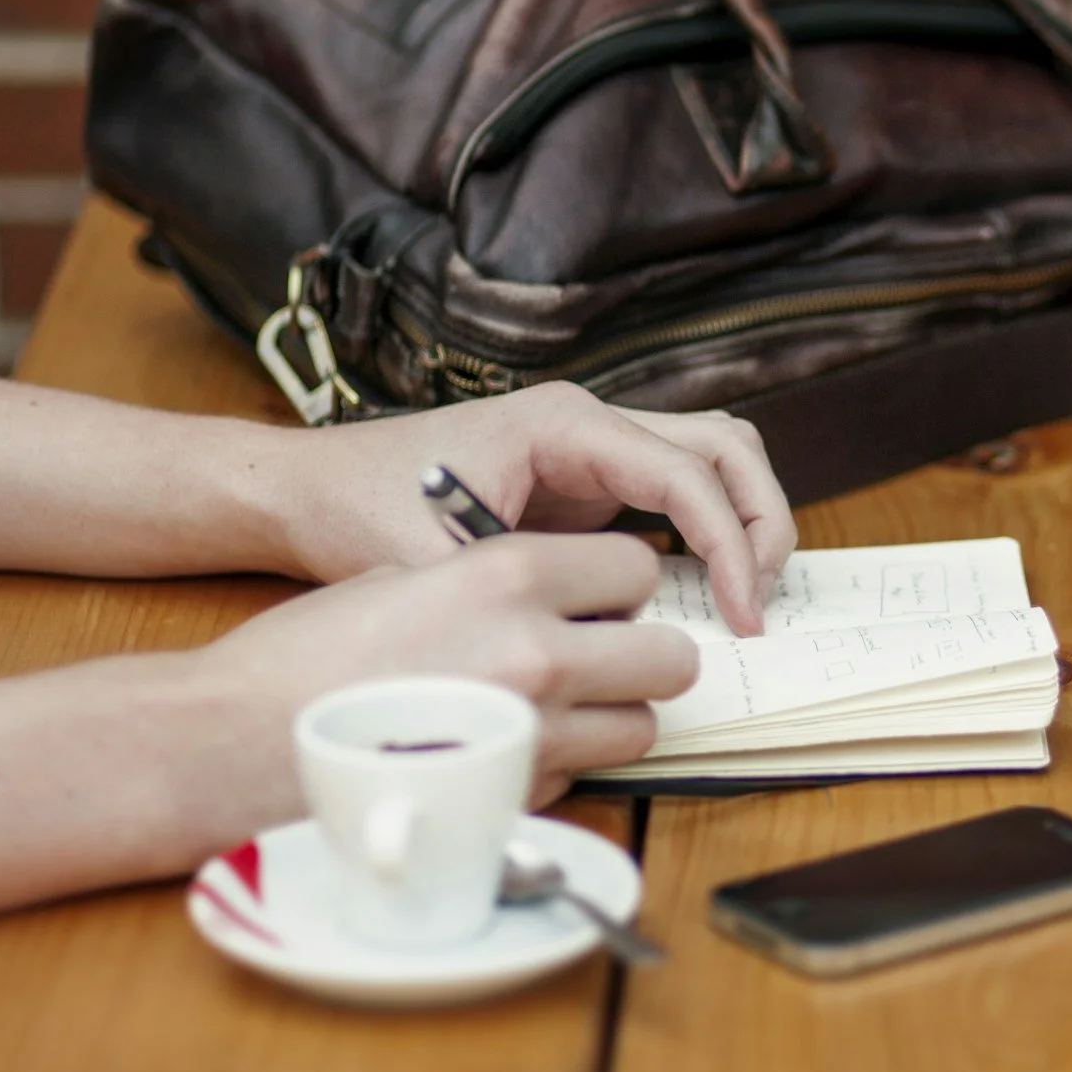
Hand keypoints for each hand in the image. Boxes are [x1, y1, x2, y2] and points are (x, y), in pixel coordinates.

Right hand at [179, 533, 693, 836]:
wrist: (231, 743)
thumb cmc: (302, 657)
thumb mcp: (401, 578)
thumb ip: (491, 585)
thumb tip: (551, 599)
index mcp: (507, 575)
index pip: (637, 567)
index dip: (621, 586)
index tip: (599, 598)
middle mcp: (537, 651)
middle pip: (670, 657)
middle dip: (643, 657)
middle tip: (604, 659)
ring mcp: (533, 733)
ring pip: (641, 728)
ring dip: (612, 718)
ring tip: (555, 710)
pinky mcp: (515, 799)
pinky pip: (582, 776)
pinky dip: (561, 765)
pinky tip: (502, 751)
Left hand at [261, 383, 795, 634]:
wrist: (310, 487)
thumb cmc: (361, 509)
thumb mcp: (434, 565)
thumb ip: (517, 600)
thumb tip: (599, 649)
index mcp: (563, 424)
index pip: (687, 473)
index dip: (730, 545)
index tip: (740, 615)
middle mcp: (589, 421)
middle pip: (726, 446)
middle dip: (761, 522)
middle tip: (761, 603)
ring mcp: (594, 447)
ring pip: (714, 458)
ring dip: (745, 521)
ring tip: (746, 597)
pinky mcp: (589, 480)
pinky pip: (679, 492)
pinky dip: (710, 534)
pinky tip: (704, 595)